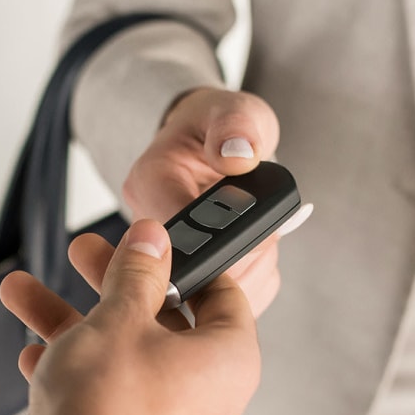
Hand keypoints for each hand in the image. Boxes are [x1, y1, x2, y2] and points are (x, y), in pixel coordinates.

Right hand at [0, 220, 260, 414]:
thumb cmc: (110, 414)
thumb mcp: (119, 319)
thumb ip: (137, 273)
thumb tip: (152, 242)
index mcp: (229, 361)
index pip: (223, 295)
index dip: (186, 262)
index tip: (153, 244)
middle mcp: (209, 399)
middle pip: (163, 324)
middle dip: (111, 286)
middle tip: (85, 257)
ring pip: (124, 360)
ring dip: (75, 324)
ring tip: (27, 295)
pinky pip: (108, 398)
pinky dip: (75, 373)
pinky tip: (33, 355)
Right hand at [123, 87, 307, 315]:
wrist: (208, 147)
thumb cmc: (219, 128)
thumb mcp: (233, 110)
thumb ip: (236, 126)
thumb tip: (238, 154)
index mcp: (150, 181)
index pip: (176, 231)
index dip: (223, 242)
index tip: (260, 234)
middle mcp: (145, 226)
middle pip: (193, 273)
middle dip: (244, 261)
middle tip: (268, 235)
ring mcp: (161, 259)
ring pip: (208, 297)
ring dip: (250, 273)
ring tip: (261, 239)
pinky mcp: (183, 279)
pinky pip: (221, 303)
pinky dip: (251, 285)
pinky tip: (255, 256)